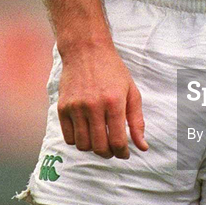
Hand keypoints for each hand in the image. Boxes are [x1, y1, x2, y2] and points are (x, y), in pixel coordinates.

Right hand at [57, 42, 147, 158]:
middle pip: (99, 146)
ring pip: (82, 145)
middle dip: (108, 154)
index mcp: (114, 102)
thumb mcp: (131, 91)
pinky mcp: (62, 107)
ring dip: (92, 148)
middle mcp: (93, 106)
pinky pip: (68, 137)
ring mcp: (76, 107)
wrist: (86, 50)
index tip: (125, 154)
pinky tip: (86, 132)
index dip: (122, 153)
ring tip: (99, 140)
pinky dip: (77, 141)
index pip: (118, 141)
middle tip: (112, 150)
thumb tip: (143, 147)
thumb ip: (137, 121)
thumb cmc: (113, 71)